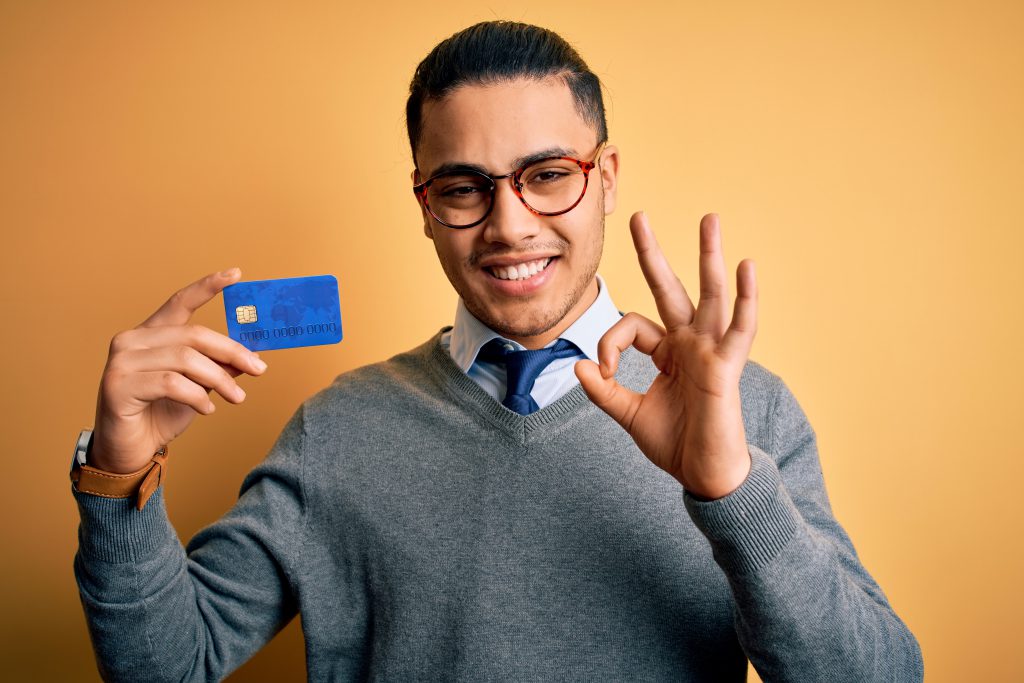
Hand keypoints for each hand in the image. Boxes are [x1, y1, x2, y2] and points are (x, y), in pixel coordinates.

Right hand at [90, 268, 267, 472]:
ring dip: (219, 380)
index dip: (207, 287)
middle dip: (232, 352)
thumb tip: (253, 356)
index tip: (236, 274)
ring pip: (185, 359)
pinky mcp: (118, 385)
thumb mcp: (198, 387)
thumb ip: (219, 367)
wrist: (130, 451)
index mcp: (150, 334)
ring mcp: (121, 362)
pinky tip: (206, 409)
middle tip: (258, 370)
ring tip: (236, 397)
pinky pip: (171, 383)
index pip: (180, 302)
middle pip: (193, 335)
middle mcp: (132, 340)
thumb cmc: (161, 414)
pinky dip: (197, 396)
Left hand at [575, 212, 757, 498]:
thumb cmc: (674, 444)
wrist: (703, 476)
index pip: (631, 326)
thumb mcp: (628, 414)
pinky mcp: (727, 366)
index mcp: (667, 352)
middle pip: (670, 288)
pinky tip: (746, 266)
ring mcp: (710, 350)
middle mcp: (689, 343)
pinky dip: (745, 298)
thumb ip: (603, 391)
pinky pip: (740, 327)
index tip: (600, 371)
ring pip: (709, 294)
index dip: (608, 343)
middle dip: (654, 253)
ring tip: (710, 219)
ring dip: (708, 256)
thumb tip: (578, 367)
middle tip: (639, 216)